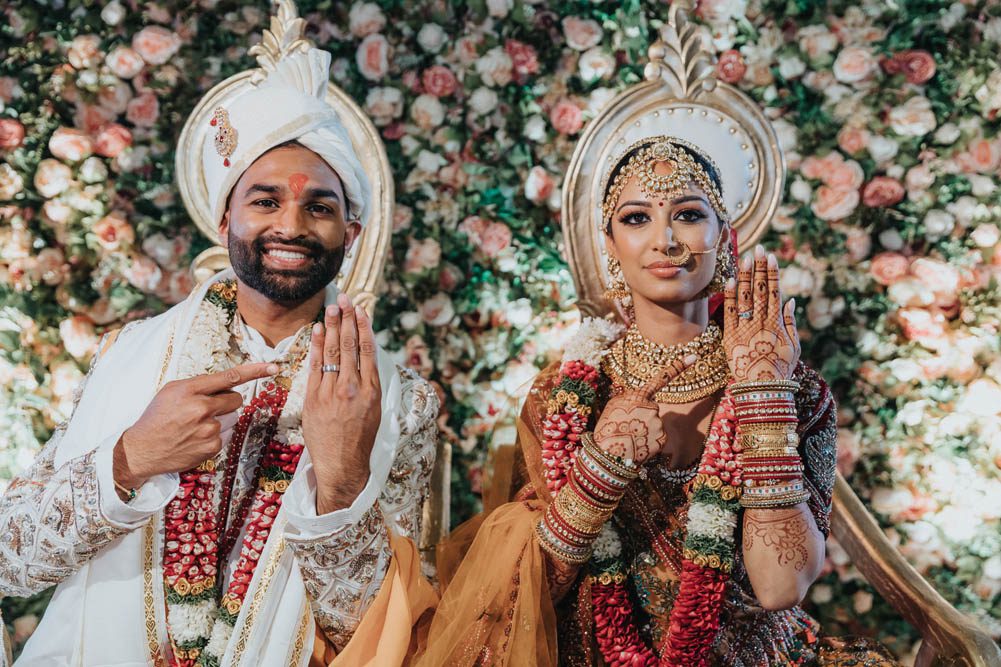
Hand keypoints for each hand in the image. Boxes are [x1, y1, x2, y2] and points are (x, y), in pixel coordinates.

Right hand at [113, 362, 278, 490]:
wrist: (141, 450)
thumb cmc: (157, 417)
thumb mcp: (172, 391)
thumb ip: (199, 385)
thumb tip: (227, 383)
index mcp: (190, 390)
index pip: (229, 376)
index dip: (255, 370)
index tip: (274, 366)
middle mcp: (201, 408)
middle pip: (236, 399)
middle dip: (227, 402)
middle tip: (205, 409)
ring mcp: (209, 429)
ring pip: (232, 418)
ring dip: (219, 420)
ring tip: (194, 427)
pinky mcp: (212, 446)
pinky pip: (226, 435)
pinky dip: (215, 436)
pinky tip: (195, 438)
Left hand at [303, 293, 382, 513]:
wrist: (342, 464)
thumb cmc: (360, 439)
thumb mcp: (374, 410)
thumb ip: (369, 383)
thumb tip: (364, 359)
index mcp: (372, 390)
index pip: (367, 350)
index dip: (364, 327)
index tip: (361, 310)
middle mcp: (353, 388)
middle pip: (350, 345)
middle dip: (347, 319)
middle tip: (344, 299)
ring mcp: (332, 392)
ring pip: (333, 352)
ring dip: (333, 326)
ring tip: (332, 307)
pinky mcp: (315, 398)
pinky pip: (316, 366)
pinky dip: (318, 346)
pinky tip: (319, 330)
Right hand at [593, 354, 694, 464]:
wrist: (610, 455)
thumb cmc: (608, 428)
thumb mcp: (613, 405)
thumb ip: (628, 397)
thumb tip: (639, 397)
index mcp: (639, 396)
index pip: (661, 379)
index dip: (678, 367)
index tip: (694, 357)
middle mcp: (653, 407)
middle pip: (652, 409)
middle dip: (643, 416)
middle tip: (627, 426)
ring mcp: (659, 423)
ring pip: (655, 424)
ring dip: (645, 429)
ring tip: (630, 436)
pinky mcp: (662, 438)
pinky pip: (658, 436)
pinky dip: (649, 440)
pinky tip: (638, 444)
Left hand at [723, 245, 800, 382]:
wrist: (764, 389)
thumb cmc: (781, 369)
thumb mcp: (793, 347)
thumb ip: (791, 322)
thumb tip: (791, 300)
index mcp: (778, 322)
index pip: (775, 291)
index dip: (773, 273)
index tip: (771, 257)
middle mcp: (763, 322)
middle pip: (761, 290)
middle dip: (760, 268)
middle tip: (759, 248)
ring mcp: (747, 328)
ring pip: (746, 297)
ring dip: (746, 276)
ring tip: (745, 258)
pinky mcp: (731, 337)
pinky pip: (730, 313)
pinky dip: (730, 297)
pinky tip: (730, 280)